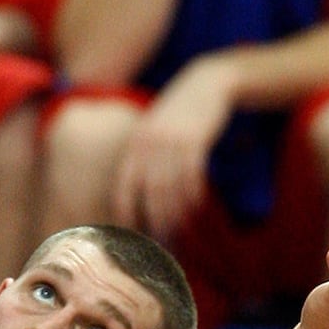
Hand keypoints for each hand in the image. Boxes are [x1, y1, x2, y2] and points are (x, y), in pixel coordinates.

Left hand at [111, 57, 234, 238]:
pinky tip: (196, 208)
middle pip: (148, 195)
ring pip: (171, 189)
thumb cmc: (178, 114)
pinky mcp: (195, 139)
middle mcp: (147, 145)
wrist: (206, 83)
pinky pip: (192, 176)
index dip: (125, 217)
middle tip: (162, 245)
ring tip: (181, 233)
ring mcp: (171, 142)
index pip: (123, 190)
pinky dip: (194, 196)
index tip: (130, 239)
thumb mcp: (153, 133)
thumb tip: (141, 198)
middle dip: (155, 223)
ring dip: (176, 215)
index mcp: (133, 147)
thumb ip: (144, 160)